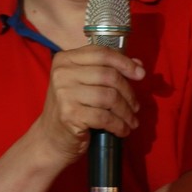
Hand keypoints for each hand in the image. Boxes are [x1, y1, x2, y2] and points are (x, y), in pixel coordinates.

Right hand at [35, 44, 144, 165]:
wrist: (51, 138)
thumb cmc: (72, 107)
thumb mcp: (85, 83)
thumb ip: (108, 70)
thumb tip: (138, 65)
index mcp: (65, 59)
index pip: (101, 53)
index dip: (124, 62)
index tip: (140, 74)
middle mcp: (62, 73)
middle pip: (108, 75)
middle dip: (128, 92)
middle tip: (135, 106)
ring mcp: (64, 94)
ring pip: (109, 97)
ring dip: (126, 111)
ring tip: (131, 120)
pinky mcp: (70, 115)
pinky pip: (105, 117)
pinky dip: (119, 125)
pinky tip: (123, 130)